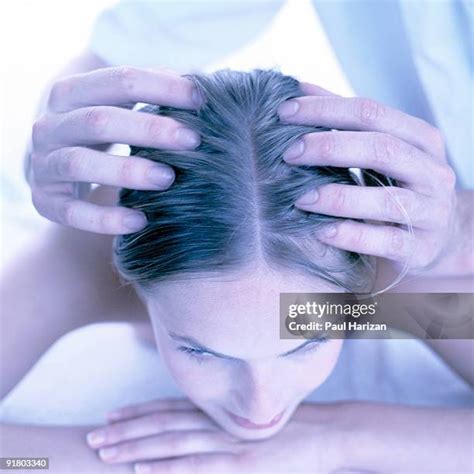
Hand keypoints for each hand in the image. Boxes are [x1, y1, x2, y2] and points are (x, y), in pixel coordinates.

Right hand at [29, 66, 201, 233]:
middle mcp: (50, 125)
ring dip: (127, 170)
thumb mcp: (114, 105)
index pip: (118, 81)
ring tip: (168, 178)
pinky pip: (72, 212)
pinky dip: (105, 219)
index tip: (199, 99)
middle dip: (149, 129)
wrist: (51, 166)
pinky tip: (140, 221)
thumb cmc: (98, 132)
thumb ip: (147, 94)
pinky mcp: (45, 201)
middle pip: (99, 120)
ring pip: (81, 163)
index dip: (160, 87)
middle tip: (193, 141)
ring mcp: (44, 164)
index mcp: (70, 93)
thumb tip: (195, 88)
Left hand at [85, 398, 345, 472]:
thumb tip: (199, 428)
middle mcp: (217, 421)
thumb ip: (225, 420)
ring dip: (135, 449)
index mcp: (220, 410)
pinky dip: (167, 469)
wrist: (326, 431)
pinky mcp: (241, 462)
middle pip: (162, 424)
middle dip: (125, 431)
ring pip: (171, 443)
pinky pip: (197, 467)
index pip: (170, 408)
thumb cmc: (290, 425)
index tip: (110, 416)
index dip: (138, 412)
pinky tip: (142, 472)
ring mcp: (227, 441)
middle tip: (91, 437)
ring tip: (104, 453)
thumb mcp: (253, 417)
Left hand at [278, 82, 457, 275]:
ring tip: (301, 198)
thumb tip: (301, 89)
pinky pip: (386, 242)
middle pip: (380, 149)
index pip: (371, 113)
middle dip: (329, 147)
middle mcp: (432, 172)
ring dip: (338, 197)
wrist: (440, 237)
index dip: (325, 109)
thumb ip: (347, 123)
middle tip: (288, 152)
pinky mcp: (421, 249)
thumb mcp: (382, 151)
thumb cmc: (398, 186)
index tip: (283, 112)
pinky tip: (321, 232)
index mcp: (421, 139)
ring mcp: (431, 212)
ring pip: (385, 199)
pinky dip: (351, 235)